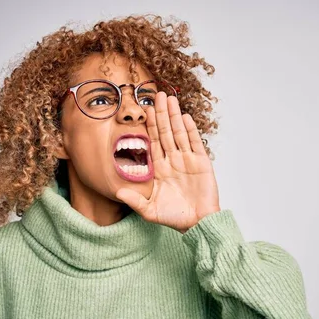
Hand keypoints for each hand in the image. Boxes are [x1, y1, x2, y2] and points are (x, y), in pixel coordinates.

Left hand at [116, 92, 220, 233]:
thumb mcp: (149, 211)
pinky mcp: (201, 163)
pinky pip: (194, 143)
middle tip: (157, 95)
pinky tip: (184, 117)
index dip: (149, 126)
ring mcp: (187, 160)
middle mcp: (172, 160)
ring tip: (170, 99)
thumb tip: (116, 192)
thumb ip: (134, 201)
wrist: (198, 224)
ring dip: (174, 116)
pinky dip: (190, 130)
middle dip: (161, 114)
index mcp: (159, 168)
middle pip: (165, 132)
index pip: (153, 142)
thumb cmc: (174, 218)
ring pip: (179, 133)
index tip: (145, 110)